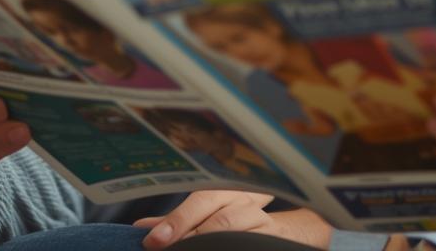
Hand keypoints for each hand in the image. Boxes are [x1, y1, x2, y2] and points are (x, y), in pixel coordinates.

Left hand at [135, 194, 332, 248]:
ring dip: (211, 241)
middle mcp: (247, 204)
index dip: (177, 219)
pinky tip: (223, 250)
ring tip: (191, 249)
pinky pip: (252, 245)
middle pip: (220, 218)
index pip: (201, 201)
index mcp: (228, 191)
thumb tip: (143, 228)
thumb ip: (179, 221)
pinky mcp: (273, 242)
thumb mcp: (212, 211)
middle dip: (191, 231)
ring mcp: (263, 225)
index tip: (152, 239)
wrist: (292, 230)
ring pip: (236, 231)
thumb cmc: (242, 217)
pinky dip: (236, 248)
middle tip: (164, 245)